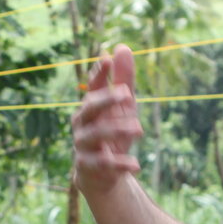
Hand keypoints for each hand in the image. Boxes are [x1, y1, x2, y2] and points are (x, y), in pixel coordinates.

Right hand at [71, 45, 143, 197]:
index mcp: (91, 107)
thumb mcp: (122, 109)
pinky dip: (120, 164)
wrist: (102, 176)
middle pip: (89, 107)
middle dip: (106, 99)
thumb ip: (123, 80)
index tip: (107, 59)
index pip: (92, 87)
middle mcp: (83, 123)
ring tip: (140, 129)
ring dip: (117, 130)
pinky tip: (136, 164)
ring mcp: (83, 145)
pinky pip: (102, 163)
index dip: (99, 74)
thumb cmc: (112, 136)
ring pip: (96, 134)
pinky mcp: (87, 166)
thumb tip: (122, 47)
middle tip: (127, 94)